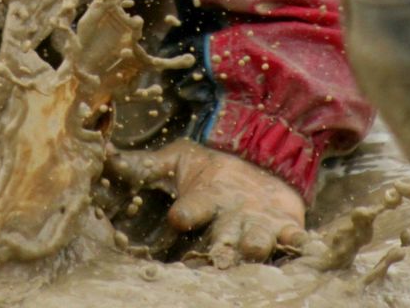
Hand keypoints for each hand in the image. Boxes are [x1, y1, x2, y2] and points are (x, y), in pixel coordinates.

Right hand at [106, 138, 305, 264]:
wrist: (255, 160)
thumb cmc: (210, 167)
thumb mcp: (179, 159)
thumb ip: (146, 164)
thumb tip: (105, 156)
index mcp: (201, 205)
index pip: (190, 212)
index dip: (186, 214)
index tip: (179, 216)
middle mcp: (227, 223)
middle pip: (223, 239)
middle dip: (222, 247)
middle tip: (222, 253)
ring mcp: (257, 226)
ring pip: (255, 242)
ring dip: (256, 245)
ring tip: (256, 246)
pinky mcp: (285, 226)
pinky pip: (292, 239)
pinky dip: (298, 242)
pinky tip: (305, 243)